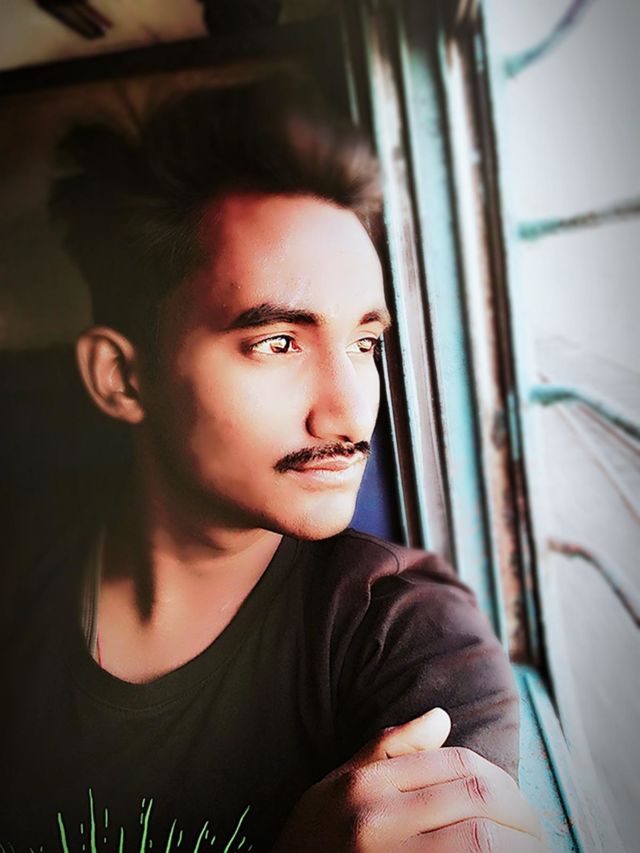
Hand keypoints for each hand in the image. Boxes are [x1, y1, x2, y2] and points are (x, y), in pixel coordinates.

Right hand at [272, 708, 545, 851]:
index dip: (502, 782)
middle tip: (537, 831)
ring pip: (478, 844)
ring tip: (532, 849)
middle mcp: (374, 820)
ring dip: (517, 845)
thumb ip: (390, 749)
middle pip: (474, 800)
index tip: (519, 803)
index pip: (458, 766)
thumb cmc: (316, 834)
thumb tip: (442, 716)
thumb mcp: (342, 782)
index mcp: (367, 785)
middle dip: (520, 814)